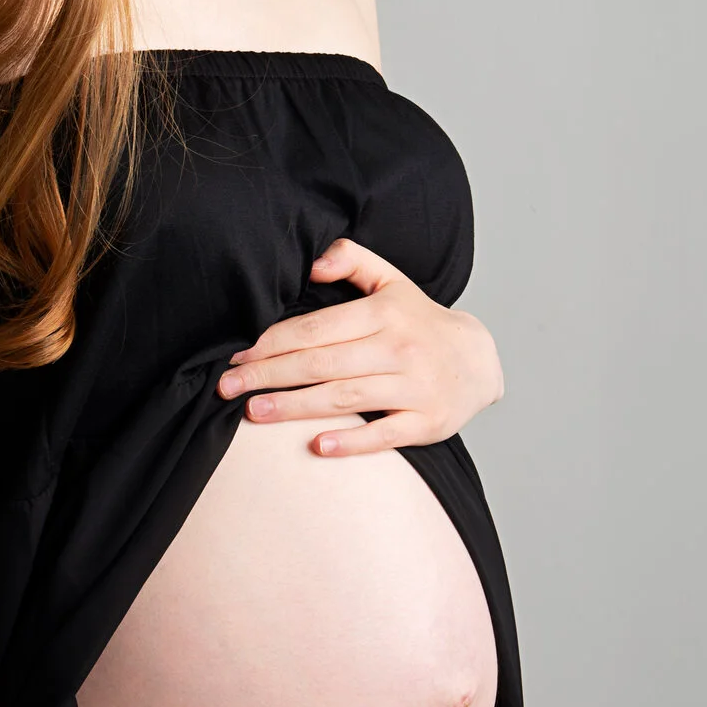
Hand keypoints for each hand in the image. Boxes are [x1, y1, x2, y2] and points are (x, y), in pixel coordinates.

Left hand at [215, 237, 504, 455]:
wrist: (478, 360)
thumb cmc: (420, 321)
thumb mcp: (392, 281)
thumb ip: (352, 261)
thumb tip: (310, 261)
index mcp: (385, 312)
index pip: (317, 328)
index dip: (273, 342)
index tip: (237, 355)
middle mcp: (400, 347)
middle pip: (323, 364)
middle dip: (270, 375)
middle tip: (228, 387)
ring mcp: (415, 386)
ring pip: (345, 397)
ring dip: (295, 407)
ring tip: (254, 413)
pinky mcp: (427, 422)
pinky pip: (384, 434)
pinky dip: (351, 441)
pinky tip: (317, 446)